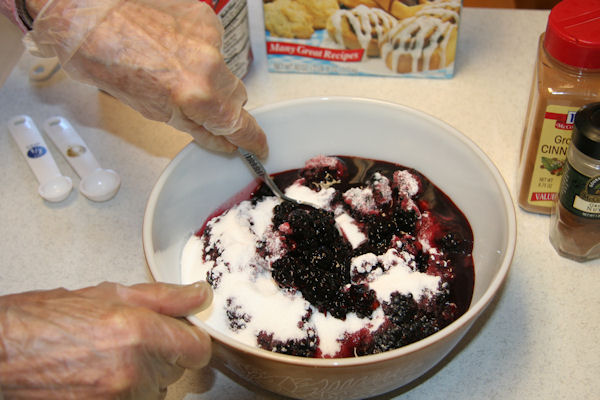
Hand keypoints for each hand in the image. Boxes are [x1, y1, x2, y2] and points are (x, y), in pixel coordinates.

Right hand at [0, 281, 212, 398]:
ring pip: (154, 389)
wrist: (0, 353)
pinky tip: (98, 376)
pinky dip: (123, 392)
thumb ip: (164, 297)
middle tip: (128, 339)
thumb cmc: (43, 321)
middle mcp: (133, 370)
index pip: (197, 349)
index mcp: (139, 332)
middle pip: (175, 369)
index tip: (179, 335)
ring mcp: (118, 398)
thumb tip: (199, 296)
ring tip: (107, 358)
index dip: (189, 340)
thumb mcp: (108, 294)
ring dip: (141, 376)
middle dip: (160, 354)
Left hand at [25, 0, 267, 157]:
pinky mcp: (206, 18)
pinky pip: (215, 45)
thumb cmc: (107, 62)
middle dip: (222, 107)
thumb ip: (194, 127)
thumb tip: (221, 140)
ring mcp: (210, 39)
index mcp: (194, 97)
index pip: (238, 124)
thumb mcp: (152, 110)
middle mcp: (209, 66)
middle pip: (237, 98)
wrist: (90, 16)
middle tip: (197, 104)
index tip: (259, 147)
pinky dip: (200, 51)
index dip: (252, 139)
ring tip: (175, 69)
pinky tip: (174, 48)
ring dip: (210, 77)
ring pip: (227, 71)